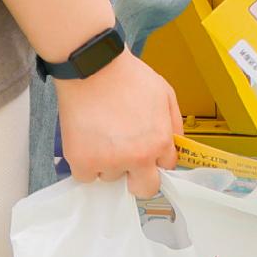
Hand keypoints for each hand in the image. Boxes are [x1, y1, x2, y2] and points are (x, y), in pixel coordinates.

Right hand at [53, 50, 182, 196]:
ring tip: (104, 134)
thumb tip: (175, 147)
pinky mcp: (82, 161)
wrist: (93, 67)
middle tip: (129, 159)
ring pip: (111, 177)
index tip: (149, 152)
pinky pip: (86, 177)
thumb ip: (173, 124)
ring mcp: (108, 162)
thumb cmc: (129, 77)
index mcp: (159, 142)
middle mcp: (136, 157)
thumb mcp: (166, 94)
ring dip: (109, 163)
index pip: (166, 168)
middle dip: (140, 177)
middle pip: (144, 188)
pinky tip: (88, 141)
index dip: (157, 158)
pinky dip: (86, 164)